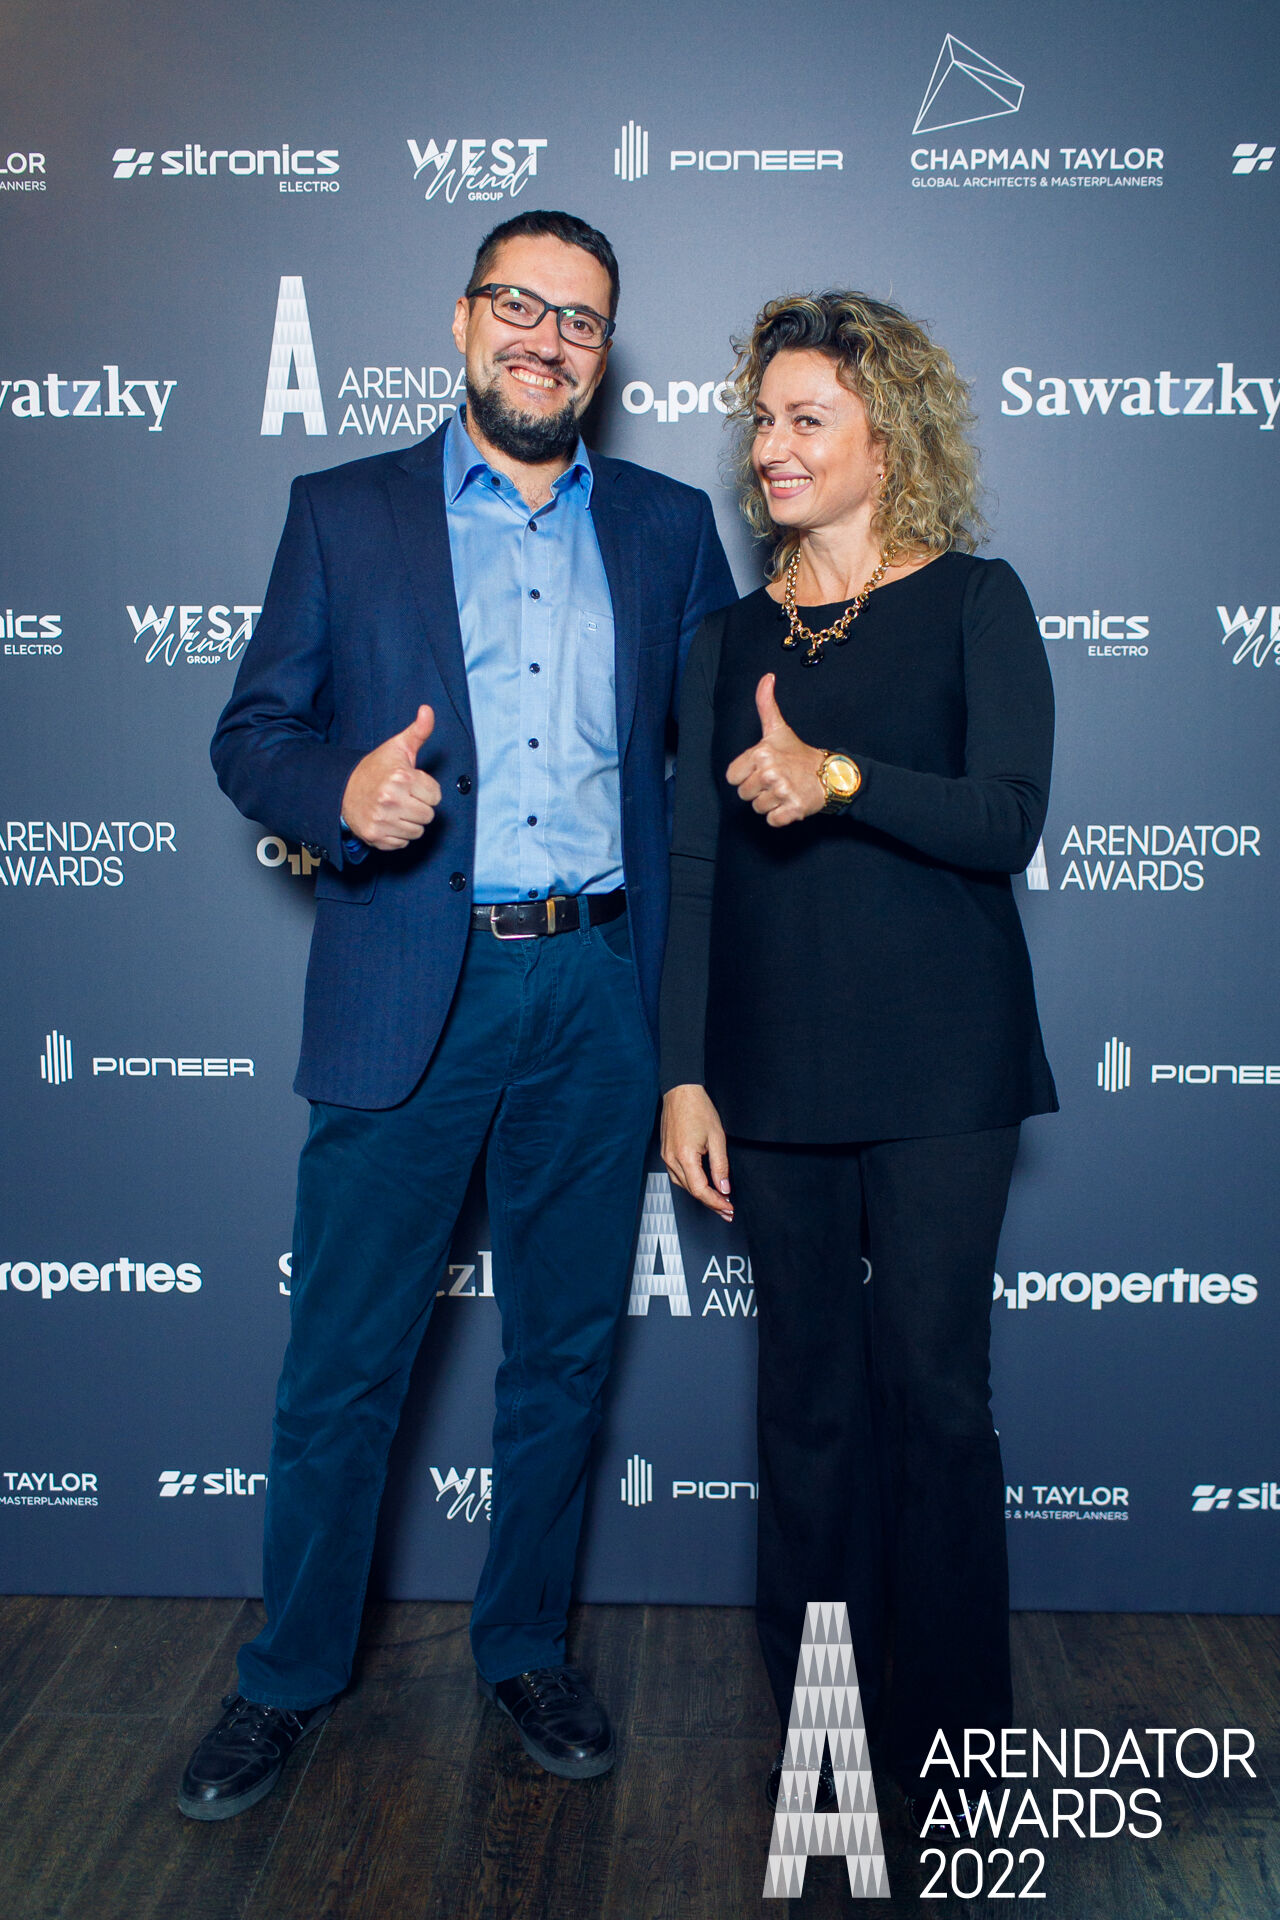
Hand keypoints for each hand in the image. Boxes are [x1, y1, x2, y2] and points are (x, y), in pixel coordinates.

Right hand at [341, 705, 442, 850]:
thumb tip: (428, 710)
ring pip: (417, 831)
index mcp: (401, 778)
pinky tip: (388, 820)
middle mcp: (391, 800)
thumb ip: (418, 731)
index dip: (426, 790)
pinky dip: (398, 834)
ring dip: (410, 822)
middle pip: (428, 815)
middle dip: (420, 806)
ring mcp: (382, 820)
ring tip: (397, 808)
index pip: (436, 796)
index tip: (412, 785)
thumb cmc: (376, 768)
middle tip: (404, 797)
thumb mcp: (398, 747)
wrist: (343, 789)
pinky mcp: (375, 836)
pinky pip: (403, 842)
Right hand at [661, 1084, 733, 1221]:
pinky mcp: (666, 1153)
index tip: (728, 1207)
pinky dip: (691, 1184)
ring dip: (701, 1195)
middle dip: (711, 1202)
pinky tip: (702, 1185)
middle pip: (692, 1191)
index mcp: (685, 1156)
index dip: (715, 1202)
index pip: (700, 1190)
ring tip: (718, 1201)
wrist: (681, 1092)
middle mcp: (672, 1159)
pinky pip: (678, 1176)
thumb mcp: (717, 1137)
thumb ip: (721, 1166)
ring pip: (683, 1185)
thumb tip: (724, 1187)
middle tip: (727, 1210)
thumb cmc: (699, 1109)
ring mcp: (666, 1157)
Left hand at [725, 674, 826, 826]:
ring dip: (770, 803)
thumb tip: (767, 677)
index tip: (761, 770)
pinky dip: (780, 816)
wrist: (830, 774)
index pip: (732, 777)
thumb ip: (766, 704)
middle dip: (758, 791)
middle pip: (744, 795)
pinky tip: (790, 802)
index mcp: (761, 754)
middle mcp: (770, 772)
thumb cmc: (798, 753)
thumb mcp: (778, 728)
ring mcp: (782, 791)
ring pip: (757, 808)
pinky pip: (772, 821)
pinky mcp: (793, 809)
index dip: (745, 776)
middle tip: (776, 780)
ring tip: (784, 790)